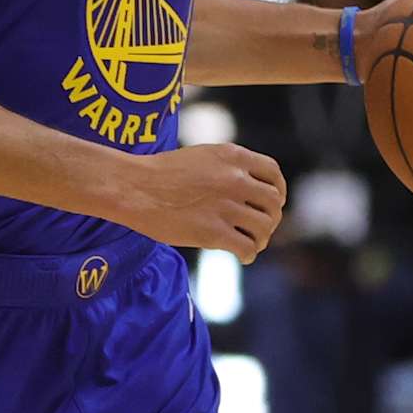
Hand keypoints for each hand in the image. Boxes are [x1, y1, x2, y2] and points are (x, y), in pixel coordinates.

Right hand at [111, 143, 285, 259]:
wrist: (134, 187)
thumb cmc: (161, 173)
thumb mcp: (201, 157)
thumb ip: (228, 168)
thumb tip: (248, 188)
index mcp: (233, 157)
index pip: (273, 174)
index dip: (278, 191)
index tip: (274, 203)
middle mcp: (235, 179)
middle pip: (272, 203)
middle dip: (270, 218)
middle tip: (261, 229)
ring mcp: (226, 206)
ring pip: (264, 227)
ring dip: (261, 239)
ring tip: (251, 244)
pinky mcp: (213, 232)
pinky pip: (247, 248)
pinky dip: (248, 255)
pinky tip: (242, 256)